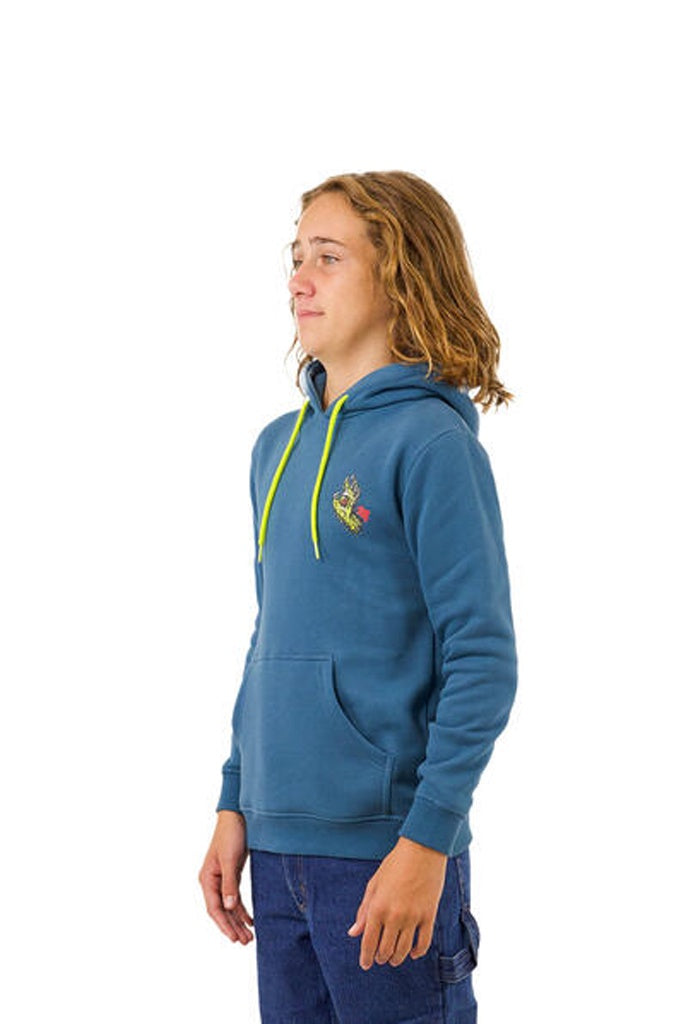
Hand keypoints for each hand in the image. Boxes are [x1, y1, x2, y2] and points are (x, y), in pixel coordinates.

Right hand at [198, 810, 253, 944]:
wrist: (237, 815)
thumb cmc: (231, 834)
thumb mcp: (230, 860)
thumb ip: (229, 884)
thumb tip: (228, 907)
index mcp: (207, 878)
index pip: (214, 908)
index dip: (224, 925)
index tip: (234, 939)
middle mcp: (212, 881)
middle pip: (222, 910)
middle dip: (233, 927)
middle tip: (246, 942)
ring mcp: (221, 878)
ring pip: (229, 906)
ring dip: (238, 921)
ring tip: (250, 937)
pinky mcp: (231, 874)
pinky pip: (235, 897)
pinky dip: (242, 909)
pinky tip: (250, 920)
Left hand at [346, 836, 446, 969]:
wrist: (422, 850)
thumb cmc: (394, 864)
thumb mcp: (374, 884)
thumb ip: (364, 910)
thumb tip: (354, 933)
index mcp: (377, 907)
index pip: (369, 942)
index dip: (366, 957)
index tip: (365, 964)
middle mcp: (394, 915)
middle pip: (386, 949)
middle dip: (381, 957)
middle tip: (380, 958)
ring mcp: (413, 917)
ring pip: (404, 950)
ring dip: (397, 958)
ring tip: (393, 959)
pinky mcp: (429, 915)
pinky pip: (424, 942)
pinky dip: (418, 952)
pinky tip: (413, 954)